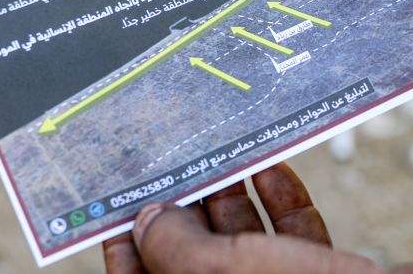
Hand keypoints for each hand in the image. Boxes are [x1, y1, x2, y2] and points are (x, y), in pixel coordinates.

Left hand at [103, 163, 412, 273]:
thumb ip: (178, 247)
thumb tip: (148, 221)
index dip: (127, 248)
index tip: (120, 205)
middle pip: (196, 258)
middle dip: (187, 207)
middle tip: (179, 159)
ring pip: (245, 244)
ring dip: (236, 196)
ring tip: (226, 154)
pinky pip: (292, 240)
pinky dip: (282, 204)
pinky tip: (275, 169)